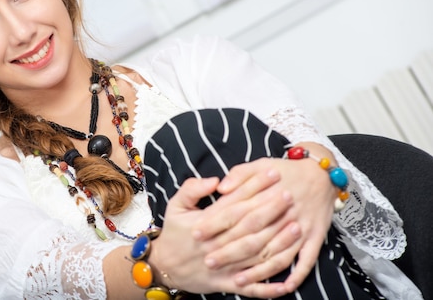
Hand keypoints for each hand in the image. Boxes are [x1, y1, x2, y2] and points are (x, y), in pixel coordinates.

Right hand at [151, 173, 298, 297]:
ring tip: (297, 226)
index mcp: (205, 224)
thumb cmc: (173, 234)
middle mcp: (217, 245)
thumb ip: (192, 189)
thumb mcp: (175, 206)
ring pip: (256, 254)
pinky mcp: (227, 285)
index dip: (255, 187)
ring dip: (278, 242)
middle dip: (272, 210)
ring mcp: (224, 266)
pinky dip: (270, 288)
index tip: (273, 173)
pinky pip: (252, 289)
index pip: (235, 202)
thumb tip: (215, 180)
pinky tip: (288, 282)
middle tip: (290, 194)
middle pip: (250, 226)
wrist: (164, 267)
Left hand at [193, 150, 335, 292]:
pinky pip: (306, 261)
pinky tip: (281, 288)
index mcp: (267, 193)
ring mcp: (301, 227)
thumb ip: (239, 175)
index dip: (214, 223)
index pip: (235, 210)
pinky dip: (295, 275)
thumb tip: (220, 188)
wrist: (321, 173)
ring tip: (236, 280)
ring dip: (256, 270)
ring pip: (276, 253)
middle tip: (208, 261)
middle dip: (228, 250)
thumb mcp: (260, 164)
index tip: (196, 233)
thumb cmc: (284, 170)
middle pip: (252, 235)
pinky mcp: (316, 237)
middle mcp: (283, 212)